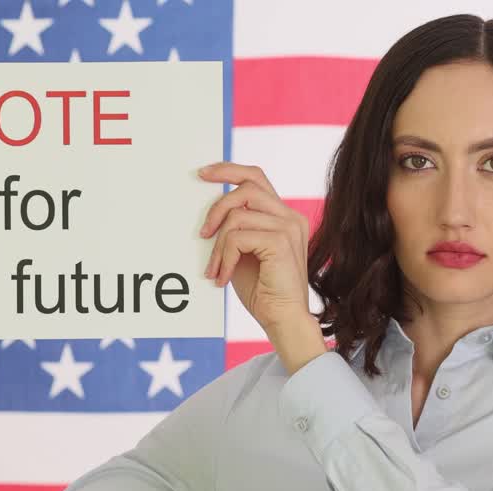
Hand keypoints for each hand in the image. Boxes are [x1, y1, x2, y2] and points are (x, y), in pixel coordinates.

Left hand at [198, 162, 312, 332]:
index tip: (203, 174)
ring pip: (236, 216)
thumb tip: (208, 212)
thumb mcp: (244, 251)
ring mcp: (288, 227)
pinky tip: (223, 277)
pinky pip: (237, 238)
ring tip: (214, 268)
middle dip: (216, 207)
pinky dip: (223, 258)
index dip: (228, 170)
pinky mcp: (280, 241)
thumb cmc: (263, 290)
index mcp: (284, 216)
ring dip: (217, 245)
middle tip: (202, 233)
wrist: (283, 319)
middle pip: (246, 188)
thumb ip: (235, 228)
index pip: (256, 178)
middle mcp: (290, 217)